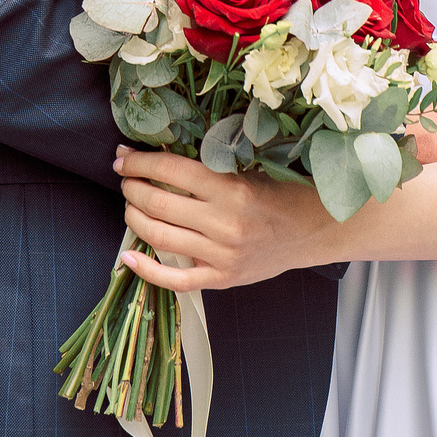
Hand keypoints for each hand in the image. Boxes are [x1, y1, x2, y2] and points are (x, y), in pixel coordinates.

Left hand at [113, 145, 339, 291]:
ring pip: (159, 236)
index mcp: (231, 189)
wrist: (314, 230)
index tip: (123, 158)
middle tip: (126, 180)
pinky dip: (146, 270)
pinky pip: (176, 280)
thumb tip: (154, 156)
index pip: (170, 170)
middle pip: (158, 203)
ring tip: (129, 205)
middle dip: (131, 188)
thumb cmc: (278, 194)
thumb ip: (205, 168)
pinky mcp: (223, 278)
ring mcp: (223, 255)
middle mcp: (225, 223)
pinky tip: (127, 256)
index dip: (139, 163)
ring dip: (133, 217)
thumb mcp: (246, 170)